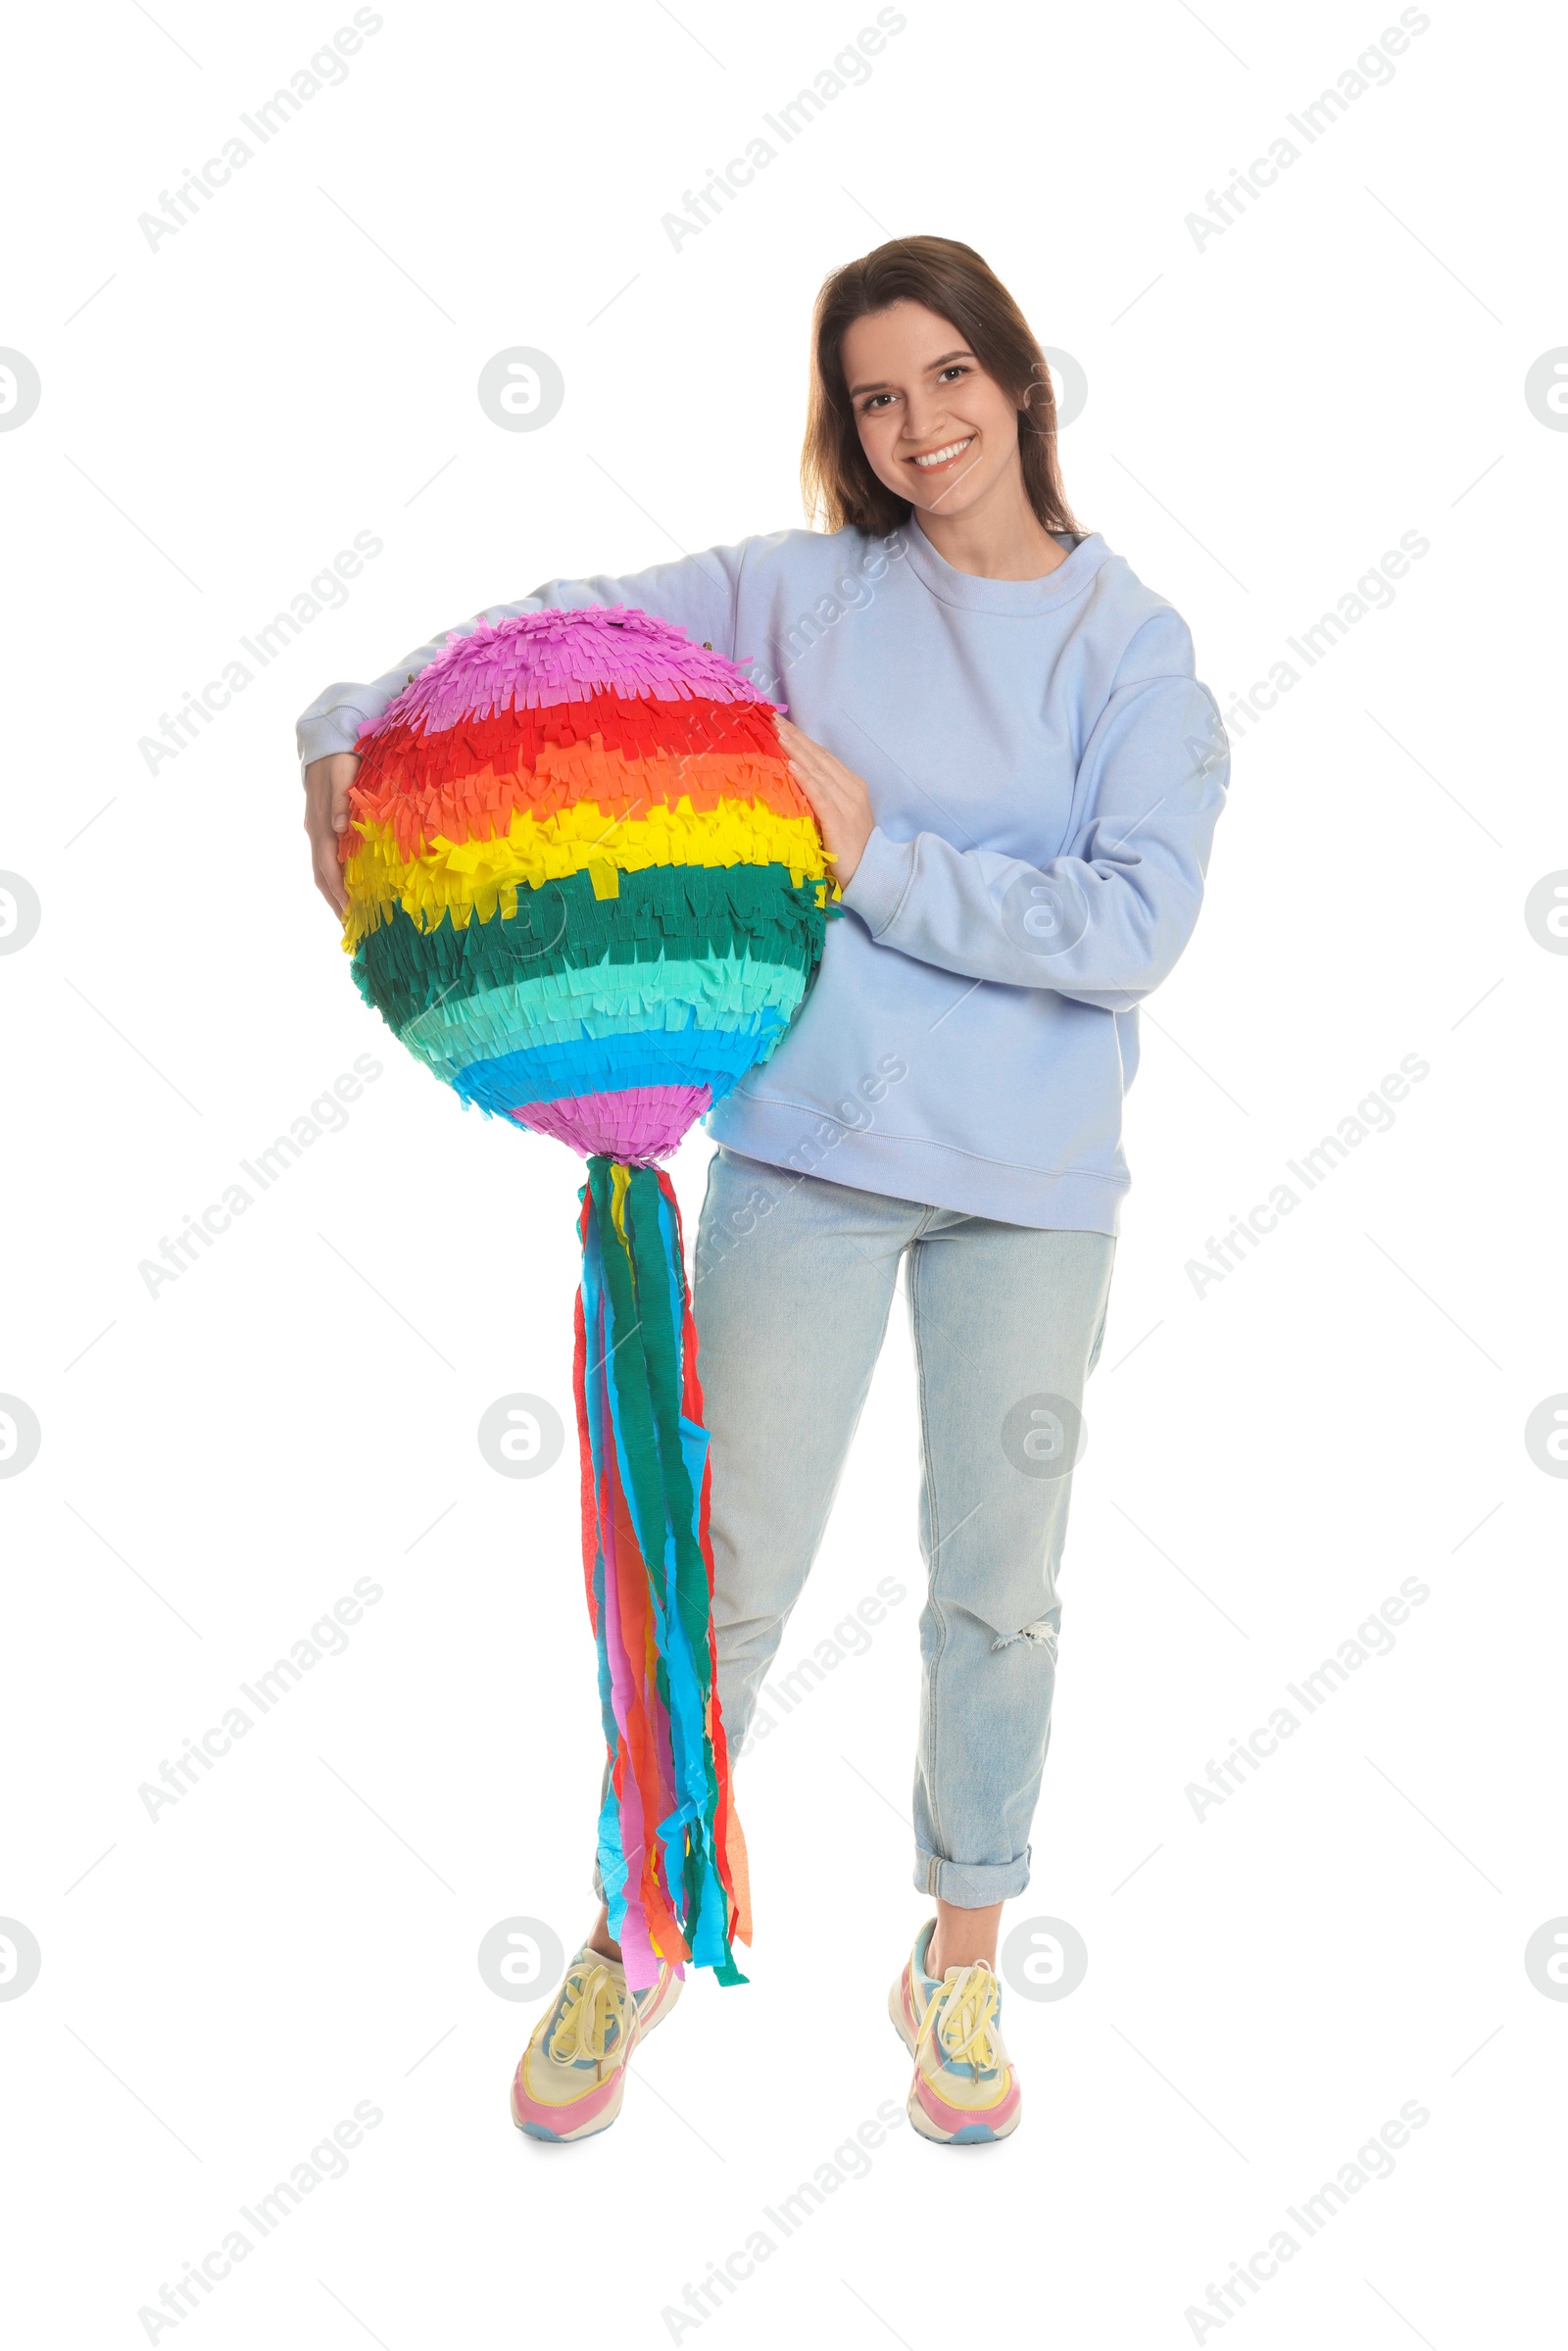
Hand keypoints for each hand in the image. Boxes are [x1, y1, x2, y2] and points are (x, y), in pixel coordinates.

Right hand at [304, 753, 359, 914]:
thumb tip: (339, 829)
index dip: (339, 892)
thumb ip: (343, 801)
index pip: (328, 868)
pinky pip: (326, 860)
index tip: (351, 913)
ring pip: (322, 870)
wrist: (324, 742)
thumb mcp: (342, 775)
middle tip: (351, 929)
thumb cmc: (338, 759)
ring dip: (334, 895)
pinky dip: (335, 879)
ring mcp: (318, 830)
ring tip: (348, 917)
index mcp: (321, 825)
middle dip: (335, 904)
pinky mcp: (323, 827)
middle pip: (322, 876)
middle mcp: (317, 832)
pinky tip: (347, 888)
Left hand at [773, 716, 873, 886]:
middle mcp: (851, 789)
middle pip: (819, 757)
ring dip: (796, 751)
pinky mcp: (839, 821)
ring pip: (818, 771)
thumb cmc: (850, 849)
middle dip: (795, 737)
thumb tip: (795, 781)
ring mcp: (847, 804)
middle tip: (772, 719)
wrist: (872, 872)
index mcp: (852, 785)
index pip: (823, 756)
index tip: (781, 724)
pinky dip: (805, 779)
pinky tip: (791, 766)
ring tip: (778, 735)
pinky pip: (820, 795)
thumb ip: (822, 797)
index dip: (802, 739)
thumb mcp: (836, 816)